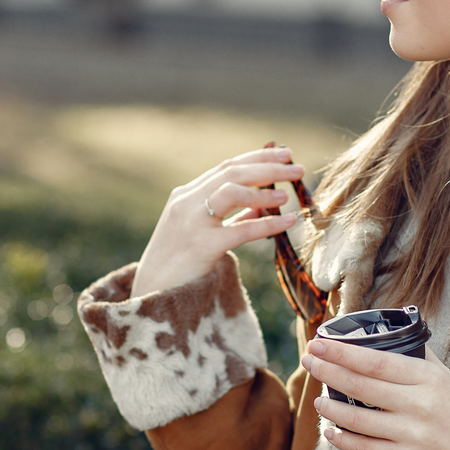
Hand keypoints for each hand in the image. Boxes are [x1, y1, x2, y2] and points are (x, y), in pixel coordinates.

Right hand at [131, 147, 304, 297]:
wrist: (152, 295)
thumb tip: (264, 206)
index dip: (258, 158)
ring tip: (288, 195)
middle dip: (268, 167)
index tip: (284, 154)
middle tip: (297, 167)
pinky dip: (269, 223)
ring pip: (232, 191)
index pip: (226, 167)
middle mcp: (186, 202)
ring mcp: (192, 223)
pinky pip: (242, 230)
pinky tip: (289, 222)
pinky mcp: (202, 247)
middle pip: (232, 173)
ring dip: (265, 190)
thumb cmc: (178, 264)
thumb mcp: (199, 231)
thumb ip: (229, 216)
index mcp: (185, 195)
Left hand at [302, 337, 449, 449]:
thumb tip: (389, 337)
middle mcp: (418, 404)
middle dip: (328, 370)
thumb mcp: (446, 380)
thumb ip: (419, 359)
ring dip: (331, 407)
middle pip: (361, 385)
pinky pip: (365, 448)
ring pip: (357, 418)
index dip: (342, 352)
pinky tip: (330, 431)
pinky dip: (342, 439)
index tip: (320, 343)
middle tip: (309, 360)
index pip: (375, 361)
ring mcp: (411, 434)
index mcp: (427, 378)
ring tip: (318, 398)